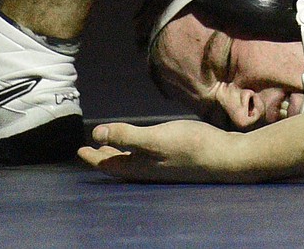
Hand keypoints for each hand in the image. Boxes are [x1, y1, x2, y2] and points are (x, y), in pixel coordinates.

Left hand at [78, 119, 255, 183]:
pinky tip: (146, 144)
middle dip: (104, 156)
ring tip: (112, 146)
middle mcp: (148, 170)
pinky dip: (137, 150)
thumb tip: (95, 134)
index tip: (80, 150)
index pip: (108, 163)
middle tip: (91, 149)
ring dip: (120, 153)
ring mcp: (162, 167)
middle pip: (119, 164)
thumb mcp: (154, 138)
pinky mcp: (175, 161)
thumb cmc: (189, 145)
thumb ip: (126, 135)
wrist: (224, 156)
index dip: (93, 156)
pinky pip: (147, 157)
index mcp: (138, 167)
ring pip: (133, 161)